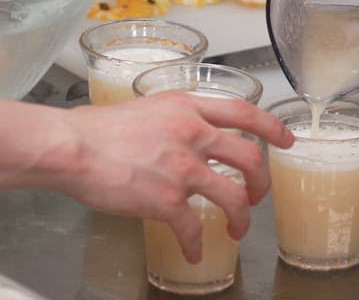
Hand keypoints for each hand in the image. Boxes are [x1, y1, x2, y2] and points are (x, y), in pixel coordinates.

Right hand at [55, 92, 293, 262]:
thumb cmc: (99, 128)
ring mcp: (183, 167)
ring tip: (236, 229)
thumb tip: (190, 134)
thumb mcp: (149, 108)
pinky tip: (193, 251)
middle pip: (252, 157)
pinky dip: (197, 244)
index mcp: (189, 109)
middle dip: (262, 182)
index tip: (287, 140)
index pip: (245, 113)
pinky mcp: (167, 199)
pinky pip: (194, 228)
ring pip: (234, 197)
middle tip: (257, 195)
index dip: (272, 127)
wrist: (71, 147)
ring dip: (242, 218)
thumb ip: (177, 119)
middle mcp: (193, 134)